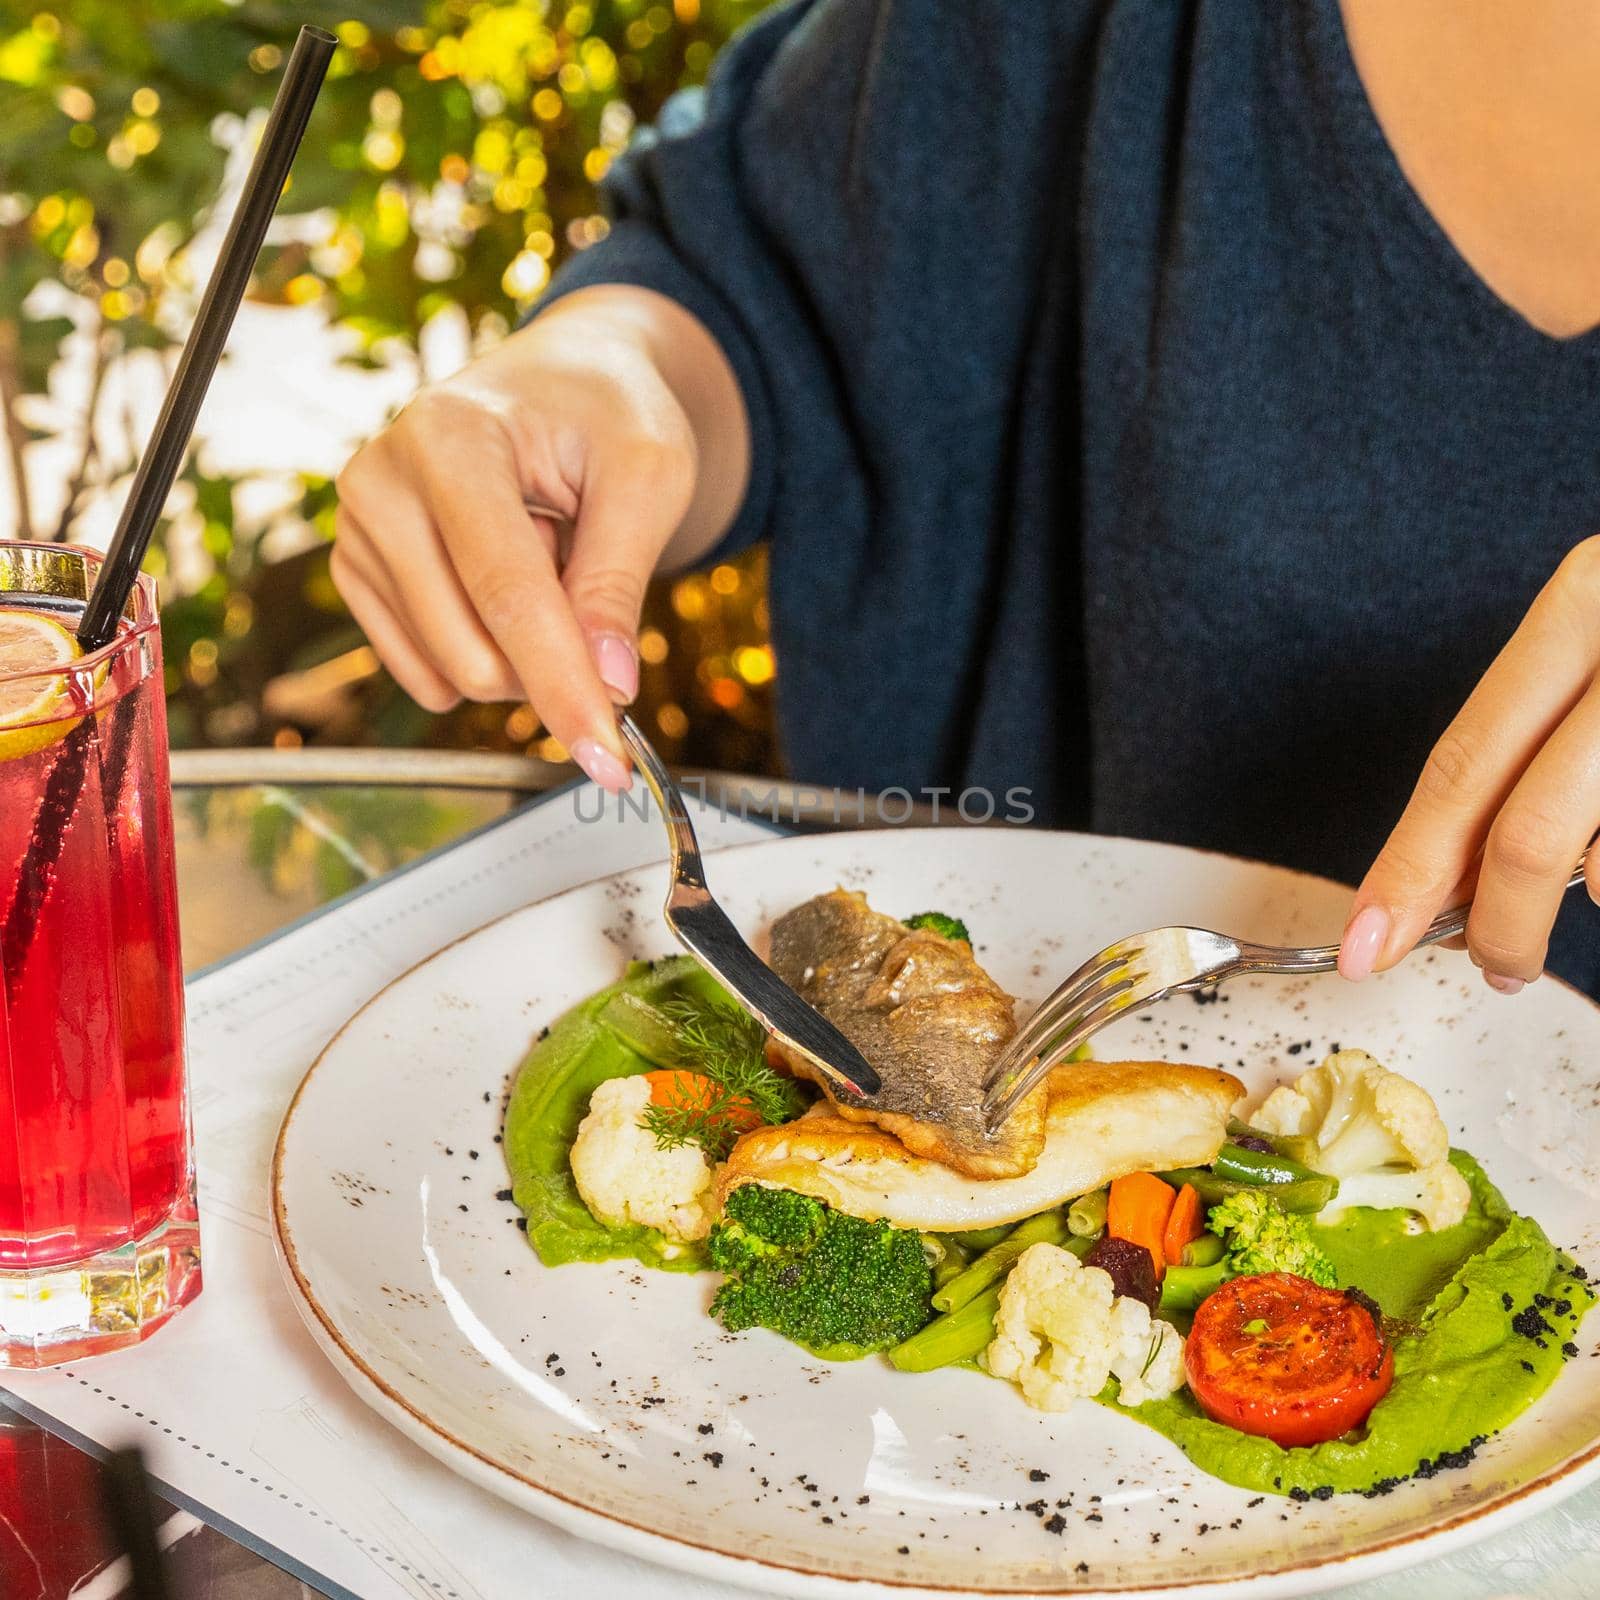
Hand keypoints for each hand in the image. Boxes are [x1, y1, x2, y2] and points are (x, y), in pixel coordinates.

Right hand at [332, 286, 746, 789]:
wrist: (562, 382)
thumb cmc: (609, 416)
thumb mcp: (649, 476)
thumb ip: (619, 582)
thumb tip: (607, 687)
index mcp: (450, 437)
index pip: (507, 594)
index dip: (563, 686)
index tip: (611, 760)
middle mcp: (382, 482)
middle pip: (476, 652)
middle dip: (556, 661)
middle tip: (590, 580)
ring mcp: (358, 532)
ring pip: (455, 674)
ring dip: (525, 650)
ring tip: (544, 556)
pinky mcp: (358, 575)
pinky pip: (430, 674)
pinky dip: (489, 650)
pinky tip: (502, 581)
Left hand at [1340, 536, 1599, 991]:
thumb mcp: (1598, 645)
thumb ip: (1531, 745)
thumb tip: (1455, 875)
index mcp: (1583, 604)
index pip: (1463, 764)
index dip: (1407, 867)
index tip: (1365, 942)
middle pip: (1531, 833)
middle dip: (1495, 926)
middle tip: (1486, 971)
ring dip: (1572, 904)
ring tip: (1558, 915)